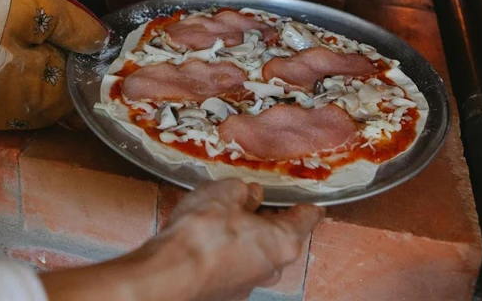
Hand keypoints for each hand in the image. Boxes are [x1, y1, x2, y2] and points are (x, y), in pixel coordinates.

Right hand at [157, 179, 324, 299]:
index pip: (306, 219)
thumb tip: (249, 193)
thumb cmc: (202, 234)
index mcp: (283, 241)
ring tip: (219, 216)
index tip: (313, 203)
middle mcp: (271, 268)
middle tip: (249, 199)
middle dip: (265, 218)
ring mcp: (247, 284)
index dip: (308, 206)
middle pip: (279, 236)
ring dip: (243, 235)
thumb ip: (244, 191)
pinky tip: (205, 238)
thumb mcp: (225, 193)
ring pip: (254, 253)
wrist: (168, 275)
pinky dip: (225, 252)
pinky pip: (233, 265)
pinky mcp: (224, 293)